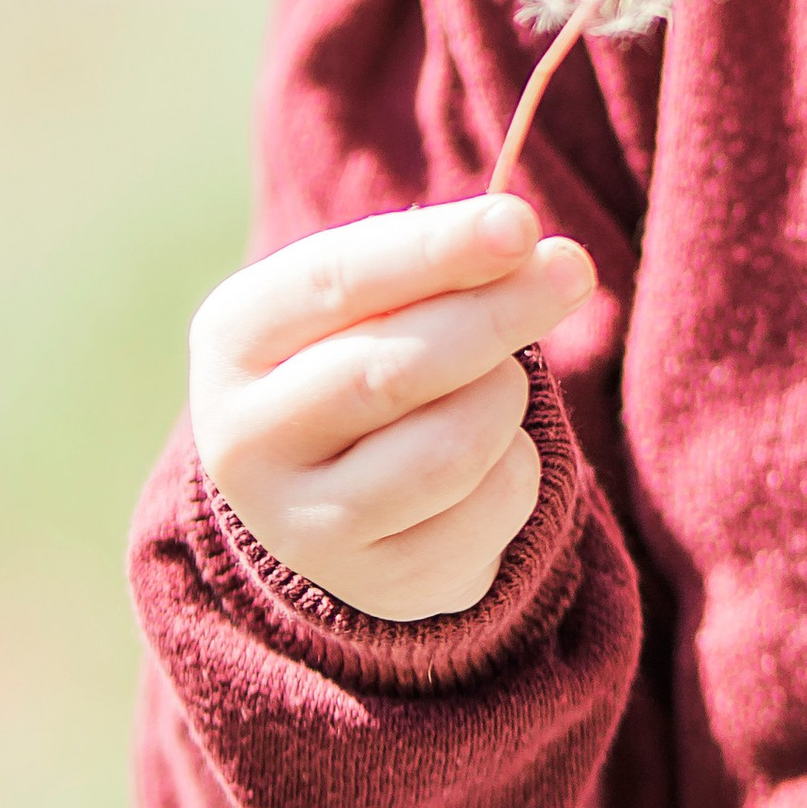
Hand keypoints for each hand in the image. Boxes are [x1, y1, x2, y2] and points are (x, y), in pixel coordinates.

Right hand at [188, 196, 598, 622]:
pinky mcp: (374, 584)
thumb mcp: (377, 291)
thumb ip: (439, 262)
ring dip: (505, 396)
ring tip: (497, 380)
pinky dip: (518, 465)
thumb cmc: (367, 347)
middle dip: (500, 312)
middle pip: (396, 370)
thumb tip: (522, 242)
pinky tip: (489, 455)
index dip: (436, 252)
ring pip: (452, 449)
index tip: (519, 223)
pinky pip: (490, 507)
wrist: (336, 488)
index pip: (337, 282)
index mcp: (234, 337)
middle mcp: (244, 440)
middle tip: (572, 270)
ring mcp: (300, 527)